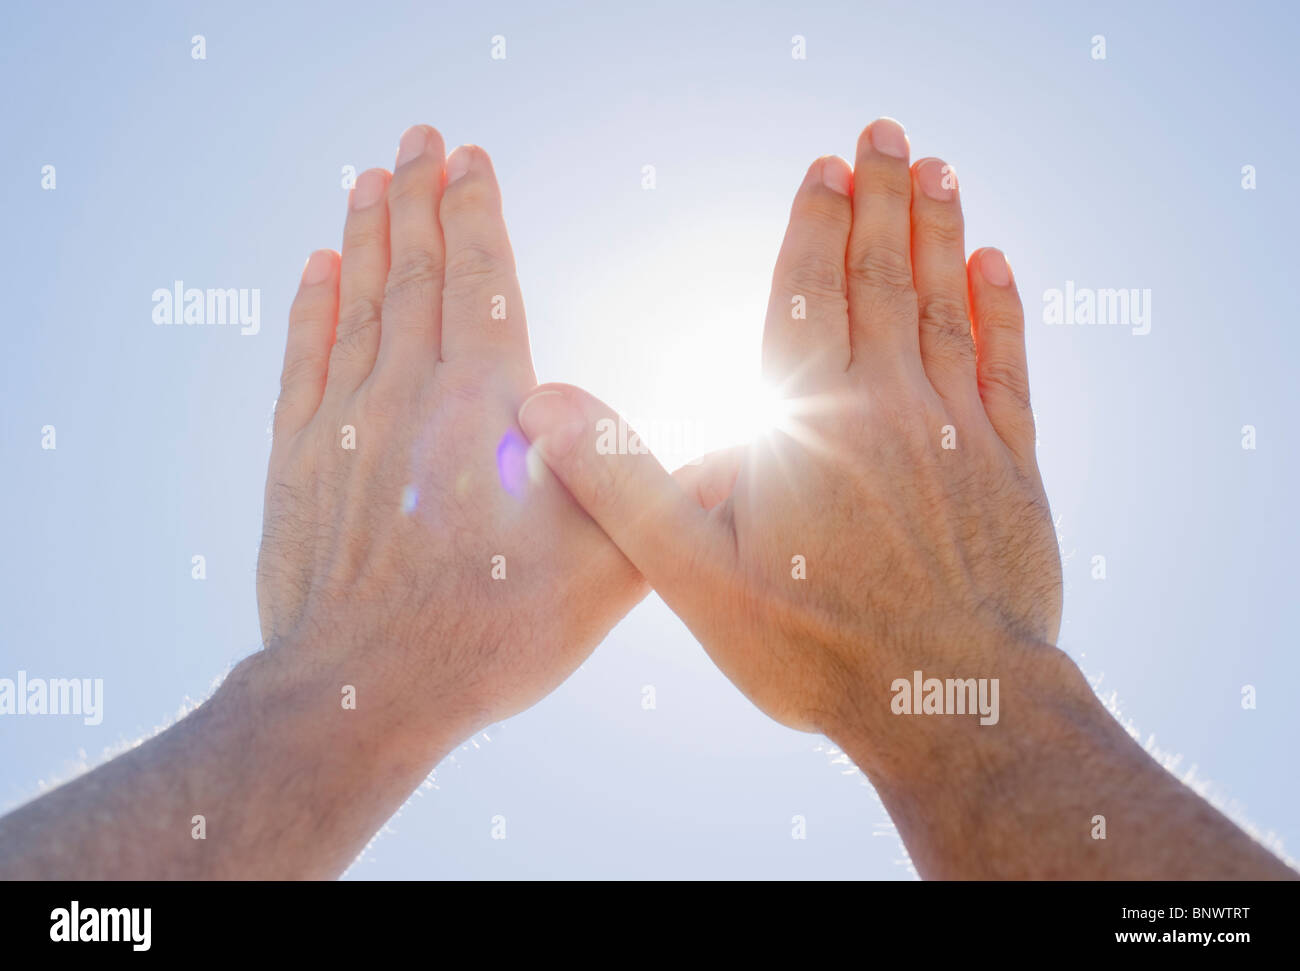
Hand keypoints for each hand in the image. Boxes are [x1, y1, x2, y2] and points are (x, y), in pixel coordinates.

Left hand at [257, 126, 644, 757]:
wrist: (367, 691)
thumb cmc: (493, 630)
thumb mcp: (611, 568)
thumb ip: (664, 495)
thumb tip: (741, 456)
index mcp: (489, 404)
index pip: (482, 277)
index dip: (477, 210)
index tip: (469, 157)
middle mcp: (410, 392)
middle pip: (417, 270)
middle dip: (421, 196)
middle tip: (418, 139)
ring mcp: (345, 421)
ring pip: (359, 300)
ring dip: (368, 233)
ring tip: (371, 180)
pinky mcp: (298, 460)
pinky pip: (305, 357)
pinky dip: (313, 306)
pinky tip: (320, 267)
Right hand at [515, 119, 1062, 777]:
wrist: (951, 705)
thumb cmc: (816, 647)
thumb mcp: (691, 575)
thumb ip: (619, 482)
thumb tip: (541, 404)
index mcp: (809, 419)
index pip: (808, 293)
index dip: (814, 224)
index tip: (825, 167)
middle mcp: (890, 404)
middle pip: (882, 277)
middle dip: (881, 199)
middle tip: (886, 134)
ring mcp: (959, 431)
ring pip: (945, 306)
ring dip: (939, 233)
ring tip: (940, 172)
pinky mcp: (1012, 468)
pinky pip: (1006, 367)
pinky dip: (1001, 311)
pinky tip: (995, 266)